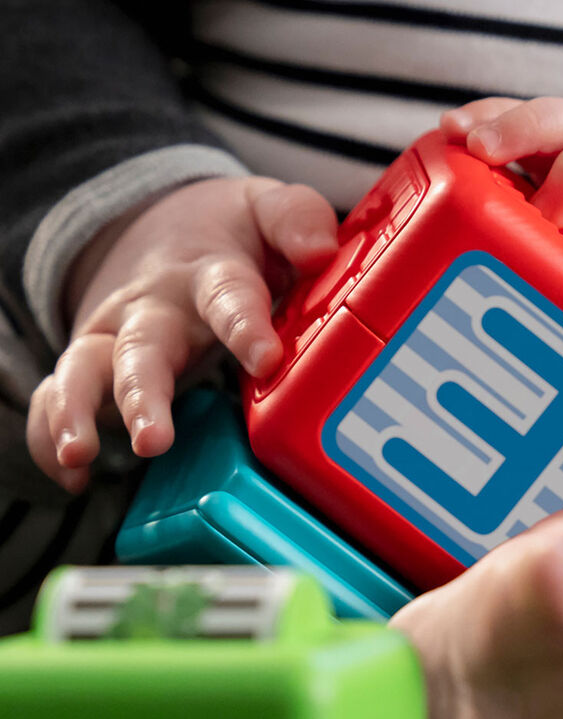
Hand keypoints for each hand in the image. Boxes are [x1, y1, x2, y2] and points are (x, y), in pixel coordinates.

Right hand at [27, 176, 337, 491]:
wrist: (158, 223)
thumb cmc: (224, 232)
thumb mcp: (264, 211)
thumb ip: (295, 221)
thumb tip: (320, 249)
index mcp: (207, 273)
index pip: (226, 297)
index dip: (245, 328)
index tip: (265, 359)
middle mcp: (156, 307)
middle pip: (143, 347)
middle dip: (143, 393)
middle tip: (153, 439)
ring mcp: (119, 336)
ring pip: (88, 371)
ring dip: (78, 411)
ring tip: (80, 454)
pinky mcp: (96, 360)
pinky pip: (59, 394)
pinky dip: (52, 432)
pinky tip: (70, 474)